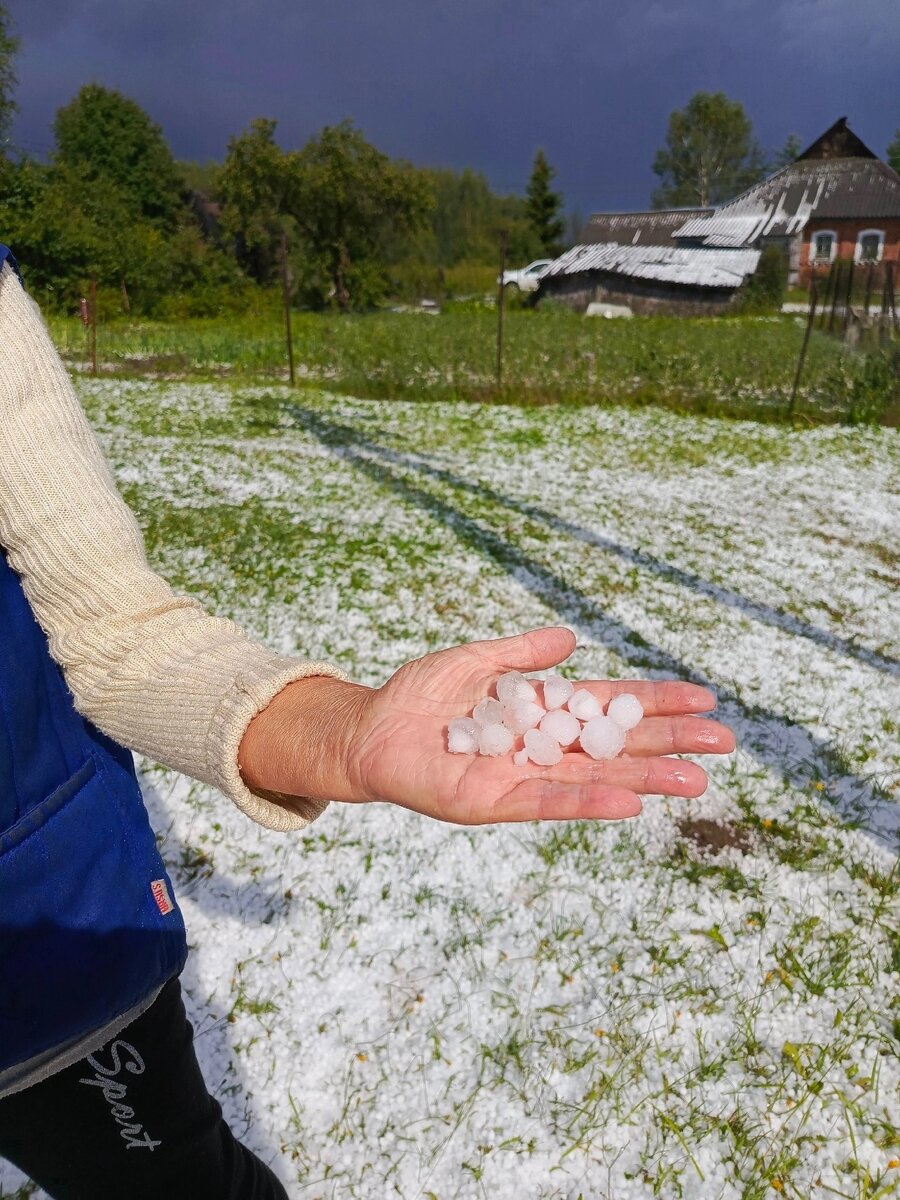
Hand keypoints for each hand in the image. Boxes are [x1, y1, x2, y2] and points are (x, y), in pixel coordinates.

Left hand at [239, 627, 734, 825]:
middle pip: (615, 745)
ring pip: (594, 779)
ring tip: (696, 781)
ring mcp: (521, 778)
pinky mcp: (491, 802)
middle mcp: (541, 748)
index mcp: (542, 711)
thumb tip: (572, 640)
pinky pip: (546, 803)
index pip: (610, 706)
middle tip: (723, 743)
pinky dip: (587, 804)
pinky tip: (628, 803)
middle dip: (667, 743)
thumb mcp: (475, 660)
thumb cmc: (420, 696)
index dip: (653, 703)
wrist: (368, 729)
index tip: (702, 699)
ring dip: (644, 779)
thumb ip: (521, 654)